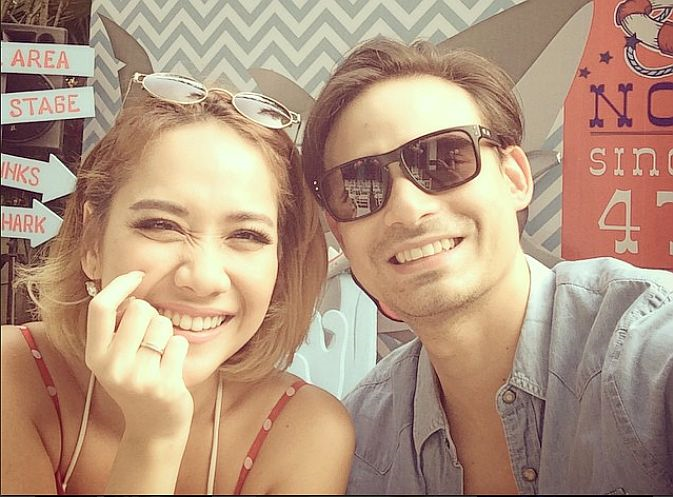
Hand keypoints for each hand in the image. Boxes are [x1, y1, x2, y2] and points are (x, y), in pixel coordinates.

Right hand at [85, 271, 192, 438]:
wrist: (154, 427)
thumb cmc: (137, 381)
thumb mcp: (115, 357)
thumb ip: (117, 326)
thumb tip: (131, 289)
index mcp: (95, 355)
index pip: (99, 307)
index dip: (121, 284)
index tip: (138, 275)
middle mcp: (111, 367)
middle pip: (139, 309)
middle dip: (151, 315)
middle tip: (151, 338)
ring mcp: (137, 377)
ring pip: (162, 324)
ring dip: (167, 333)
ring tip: (160, 356)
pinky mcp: (163, 384)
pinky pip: (179, 342)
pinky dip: (180, 349)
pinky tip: (172, 367)